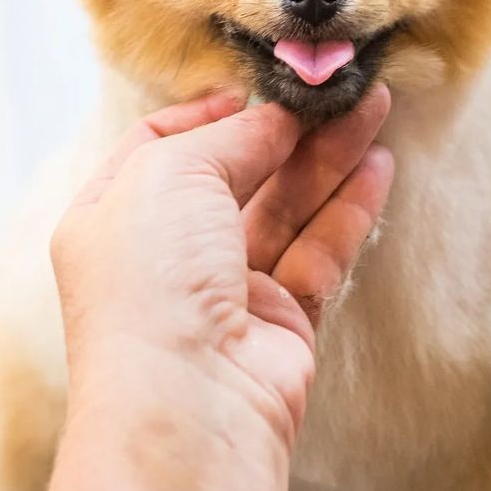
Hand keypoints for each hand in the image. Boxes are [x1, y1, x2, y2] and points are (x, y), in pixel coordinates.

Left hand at [40, 88, 392, 490]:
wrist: (188, 405)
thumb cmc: (151, 283)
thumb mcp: (170, 174)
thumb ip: (229, 137)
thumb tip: (274, 116)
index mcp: (113, 216)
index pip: (159, 146)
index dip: (208, 112)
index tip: (257, 85)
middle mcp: (164, 254)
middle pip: (236, 173)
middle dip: (287, 129)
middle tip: (340, 90)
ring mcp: (222, 291)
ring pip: (284, 209)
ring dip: (329, 159)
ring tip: (375, 108)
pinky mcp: (279, 322)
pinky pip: (317, 254)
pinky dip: (348, 210)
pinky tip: (378, 168)